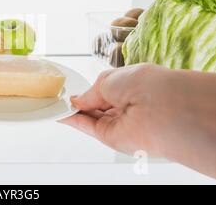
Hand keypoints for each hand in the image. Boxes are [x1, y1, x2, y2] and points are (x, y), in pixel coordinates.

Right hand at [59, 64, 215, 177]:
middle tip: (58, 97)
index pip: (103, 91)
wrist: (162, 108)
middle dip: (78, 102)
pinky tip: (59, 114)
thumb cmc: (144, 84)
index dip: (87, 92)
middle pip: (95, 106)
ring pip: (89, 117)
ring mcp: (117, 122)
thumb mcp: (108, 79)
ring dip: (72, 111)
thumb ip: (90, 92)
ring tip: (54, 104)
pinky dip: (72, 121)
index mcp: (128, 86)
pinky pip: (87, 127)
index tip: (70, 91)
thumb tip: (77, 100)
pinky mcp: (110, 136)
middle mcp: (124, 105)